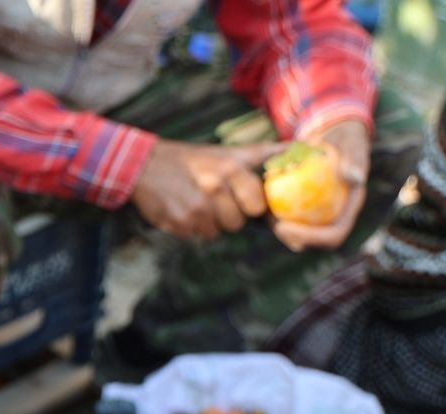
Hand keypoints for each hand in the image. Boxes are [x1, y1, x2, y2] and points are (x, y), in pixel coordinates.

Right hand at [132, 139, 285, 239]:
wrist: (144, 165)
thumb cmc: (192, 159)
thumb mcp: (227, 152)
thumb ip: (263, 153)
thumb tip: (301, 146)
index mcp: (230, 169)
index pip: (256, 205)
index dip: (249, 206)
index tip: (238, 198)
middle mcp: (214, 188)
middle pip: (237, 224)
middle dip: (228, 217)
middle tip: (213, 201)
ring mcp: (196, 208)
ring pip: (216, 232)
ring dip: (208, 223)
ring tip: (194, 203)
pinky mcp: (178, 222)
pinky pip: (195, 235)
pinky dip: (190, 227)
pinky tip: (181, 208)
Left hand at [271, 119, 371, 251]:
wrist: (333, 139)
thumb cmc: (346, 140)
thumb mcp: (352, 145)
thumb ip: (355, 160)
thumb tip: (354, 177)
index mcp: (348, 210)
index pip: (333, 235)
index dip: (312, 238)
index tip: (287, 227)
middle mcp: (333, 216)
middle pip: (314, 240)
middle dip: (294, 239)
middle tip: (277, 227)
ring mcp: (318, 214)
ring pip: (298, 233)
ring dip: (282, 230)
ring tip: (268, 217)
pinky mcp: (303, 207)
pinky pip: (288, 217)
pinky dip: (275, 215)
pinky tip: (262, 206)